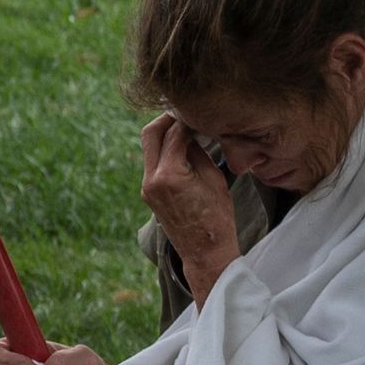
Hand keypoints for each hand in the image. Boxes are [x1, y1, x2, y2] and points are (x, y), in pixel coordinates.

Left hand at [140, 114, 242, 291]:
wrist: (205, 252)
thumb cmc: (217, 218)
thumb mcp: (213, 179)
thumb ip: (197, 152)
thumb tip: (190, 130)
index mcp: (169, 175)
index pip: (174, 133)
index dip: (187, 119)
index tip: (198, 112)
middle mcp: (151, 179)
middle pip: (150, 134)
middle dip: (166, 119)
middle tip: (185, 113)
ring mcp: (146, 187)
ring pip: (149, 147)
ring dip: (165, 134)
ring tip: (186, 129)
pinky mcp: (148, 193)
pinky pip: (152, 162)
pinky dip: (165, 150)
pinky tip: (183, 148)